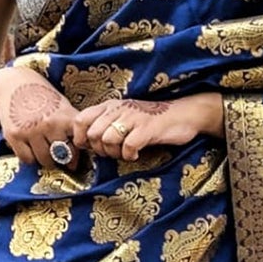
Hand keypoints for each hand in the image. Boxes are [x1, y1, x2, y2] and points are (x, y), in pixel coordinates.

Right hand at [0, 70, 81, 168]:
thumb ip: (72, 127)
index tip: (75, 154)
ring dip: (46, 160)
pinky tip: (31, 149)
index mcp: (65, 116)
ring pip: (45, 160)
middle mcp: (49, 123)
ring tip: (45, 152)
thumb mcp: (62, 106)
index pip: (78, 144)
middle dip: (63, 159)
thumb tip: (79, 154)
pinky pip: (27, 158)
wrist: (14, 83)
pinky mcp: (15, 135)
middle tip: (60, 156)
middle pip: (63, 156)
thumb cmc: (42, 96)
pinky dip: (30, 158)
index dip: (78, 152)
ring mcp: (31, 130)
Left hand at [72, 94, 224, 161]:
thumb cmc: (151, 120)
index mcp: (110, 106)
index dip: (81, 138)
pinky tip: (137, 154)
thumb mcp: (124, 118)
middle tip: (114, 152)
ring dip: (115, 153)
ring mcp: (133, 117)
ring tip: (126, 153)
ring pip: (107, 140)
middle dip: (100, 150)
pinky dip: (130, 155)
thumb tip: (86, 143)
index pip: (80, 120)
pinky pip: (128, 146)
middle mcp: (118, 109)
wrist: (182, 115)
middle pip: (93, 134)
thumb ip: (105, 126)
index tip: (93, 147)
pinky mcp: (147, 128)